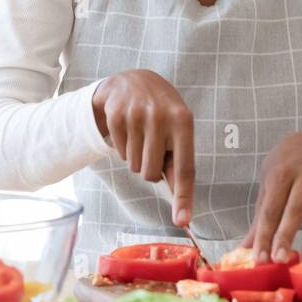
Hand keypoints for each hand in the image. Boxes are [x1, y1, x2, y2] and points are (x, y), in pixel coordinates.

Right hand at [91, 69, 194, 224]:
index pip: (185, 168)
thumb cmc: (162, 111)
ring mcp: (136, 116)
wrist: (133, 80)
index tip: (182, 221)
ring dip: (136, 157)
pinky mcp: (115, 116)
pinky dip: (123, 148)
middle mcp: (161, 118)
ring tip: (141, 135)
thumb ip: (180, 162)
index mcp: (184, 122)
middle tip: (152, 146)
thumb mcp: (178, 128)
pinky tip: (128, 130)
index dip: (184, 197)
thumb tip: (182, 204)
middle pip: (151, 174)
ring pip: (133, 166)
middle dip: (150, 168)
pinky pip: (119, 153)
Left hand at [243, 132, 301, 261]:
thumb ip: (260, 219)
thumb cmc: (285, 167)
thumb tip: (243, 251)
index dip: (264, 236)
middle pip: (294, 209)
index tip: (260, 259)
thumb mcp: (268, 185)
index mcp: (280, 173)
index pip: (270, 209)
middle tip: (280, 260)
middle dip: (286, 236)